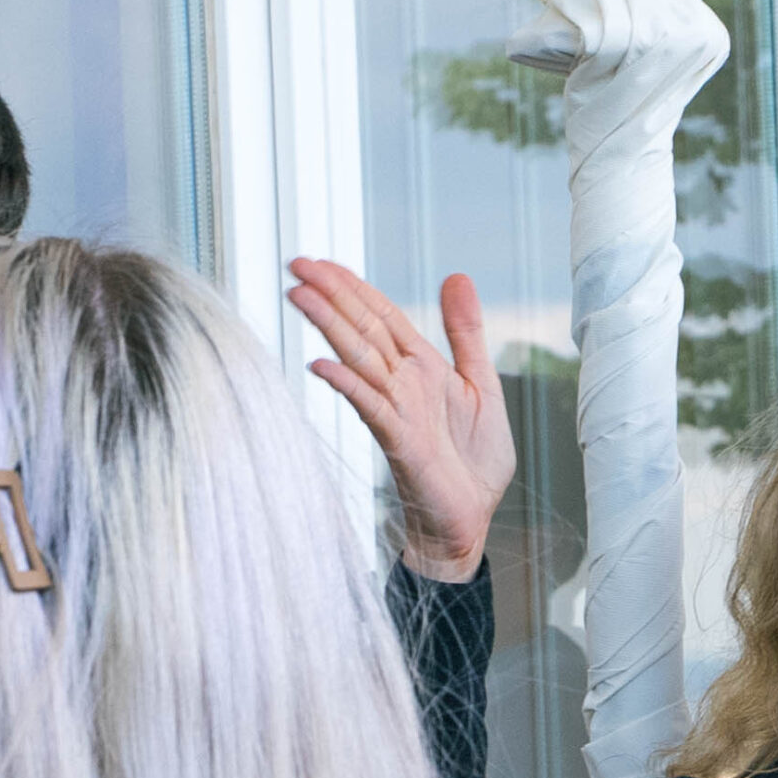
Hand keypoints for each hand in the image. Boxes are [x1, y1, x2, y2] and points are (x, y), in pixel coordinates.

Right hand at [289, 259, 512, 583]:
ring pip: (359, 358)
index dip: (354, 286)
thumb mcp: (482, 382)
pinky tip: (321, 365)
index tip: (321, 261)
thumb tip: (456, 276)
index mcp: (422, 366)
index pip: (382, 315)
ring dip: (330, 326)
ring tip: (299, 294)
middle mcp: (403, 383)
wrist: (473, 516)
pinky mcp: (400, 440)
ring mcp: (398, 410)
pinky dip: (346, 384)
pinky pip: (370, 406)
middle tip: (295, 263)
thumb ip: (465, 332)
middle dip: (332, 294)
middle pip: (363, 328)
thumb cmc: (474, 459)